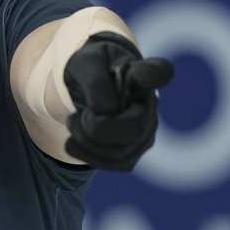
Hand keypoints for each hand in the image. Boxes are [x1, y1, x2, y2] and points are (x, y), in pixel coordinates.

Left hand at [63, 32, 174, 170]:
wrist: (87, 86)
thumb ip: (96, 82)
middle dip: (96, 128)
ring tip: (74, 121)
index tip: (144, 74)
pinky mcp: (134, 150)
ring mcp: (146, 130)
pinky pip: (113, 164)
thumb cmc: (90, 70)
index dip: (155, 75)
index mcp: (141, 73)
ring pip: (120, 153)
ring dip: (85, 141)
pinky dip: (85, 155)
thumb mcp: (85, 65)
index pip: (157, 72)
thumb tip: (107, 111)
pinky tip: (72, 142)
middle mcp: (151, 103)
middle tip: (78, 115)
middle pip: (134, 129)